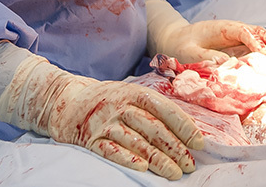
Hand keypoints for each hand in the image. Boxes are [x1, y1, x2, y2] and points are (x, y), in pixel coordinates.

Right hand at [0, 44, 202, 180]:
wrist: (66, 100)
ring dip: (157, 159)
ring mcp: (105, 122)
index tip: (199, 144)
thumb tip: (187, 128)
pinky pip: (111, 150)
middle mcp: (121, 105)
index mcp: (136, 93)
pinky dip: (127, 159)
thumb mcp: (131, 94)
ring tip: (174, 172)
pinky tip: (142, 168)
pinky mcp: (90, 138)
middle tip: (190, 165)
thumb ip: (155, 108)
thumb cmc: (108, 100)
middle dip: (175, 148)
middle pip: (154, 129)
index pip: (166, 110)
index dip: (185, 127)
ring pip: (136, 141)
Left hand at [161, 19, 265, 63]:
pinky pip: (260, 42)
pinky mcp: (241, 43)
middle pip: (257, 31)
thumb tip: (227, 63)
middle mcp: (235, 29)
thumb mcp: (190, 53)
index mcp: (223, 28)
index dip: (254, 42)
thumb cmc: (183, 46)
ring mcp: (239, 36)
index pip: (243, 33)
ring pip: (262, 35)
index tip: (264, 54)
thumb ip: (207, 57)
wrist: (179, 39)